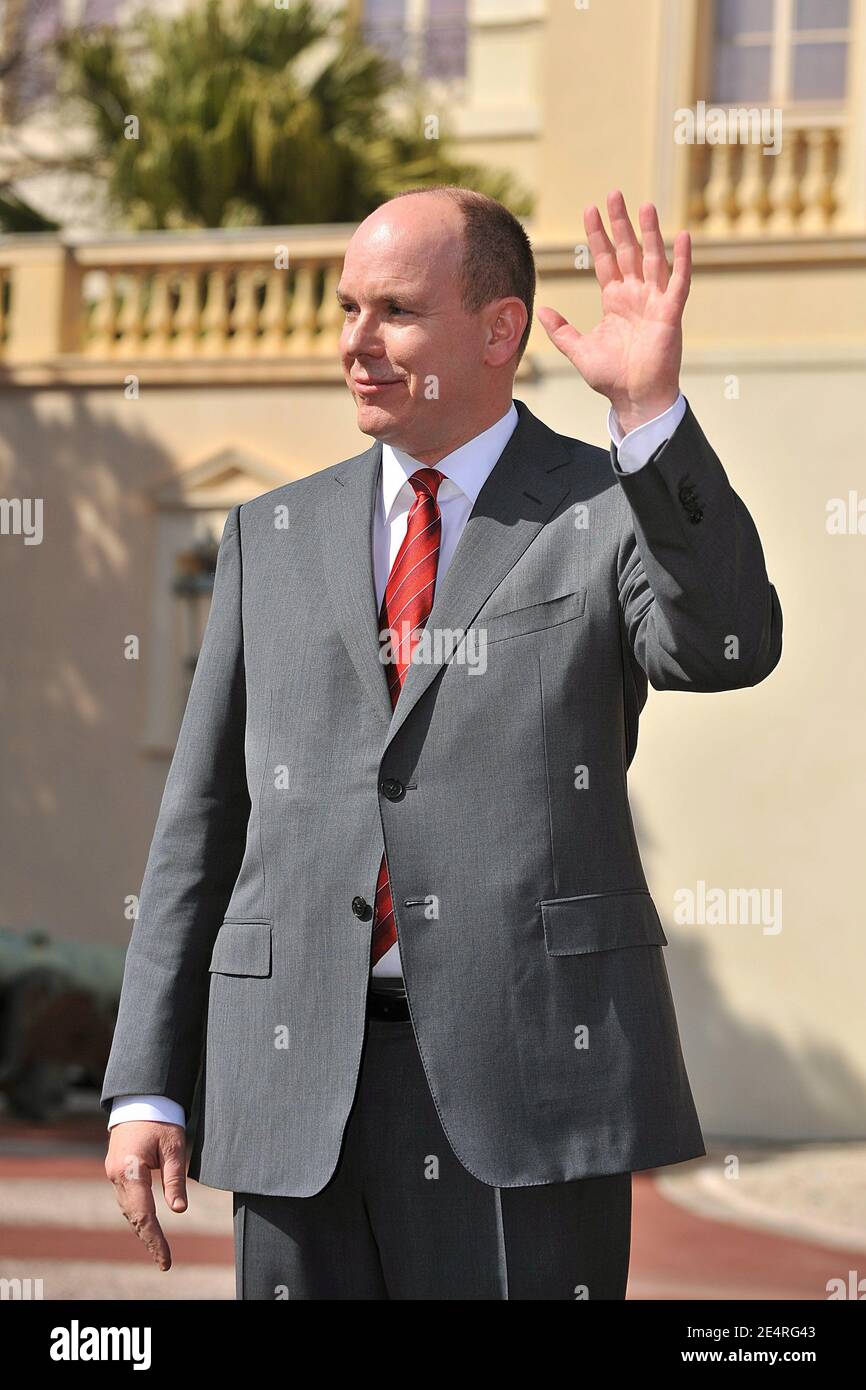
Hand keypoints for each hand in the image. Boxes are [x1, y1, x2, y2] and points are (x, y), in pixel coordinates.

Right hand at [105, 1121, 187, 1270]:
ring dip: (142, 1228)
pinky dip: (137, 1214)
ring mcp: (113, 1173)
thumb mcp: (174, 1146)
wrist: (138, 1098)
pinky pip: (127, 1198)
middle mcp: (116, 1175)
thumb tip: (179, 1210)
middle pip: (133, 1216)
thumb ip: (174, 1179)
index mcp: (130, 1169)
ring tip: (159, 1249)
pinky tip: (148, 1225)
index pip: (144, 1213)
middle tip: (164, 1261)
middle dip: (149, 1238)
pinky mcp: (116, 1170)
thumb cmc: (160, 1119)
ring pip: (128, 1209)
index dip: (155, 1239)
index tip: (166, 1259)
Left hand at [536, 191, 689, 433]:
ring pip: (653, 259)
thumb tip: (542, 309)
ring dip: (650, 232)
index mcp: (615, 301)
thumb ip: (561, 329)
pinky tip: (684, 236)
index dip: (598, 235)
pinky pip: (679, 281)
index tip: (591, 209)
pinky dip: (683, 260)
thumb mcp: (579, 350)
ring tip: (646, 205)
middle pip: (627, 251)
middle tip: (614, 194)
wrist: (633, 398)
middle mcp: (635, 296)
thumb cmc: (611, 377)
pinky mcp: (670, 313)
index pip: (605, 260)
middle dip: (621, 223)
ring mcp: (654, 302)